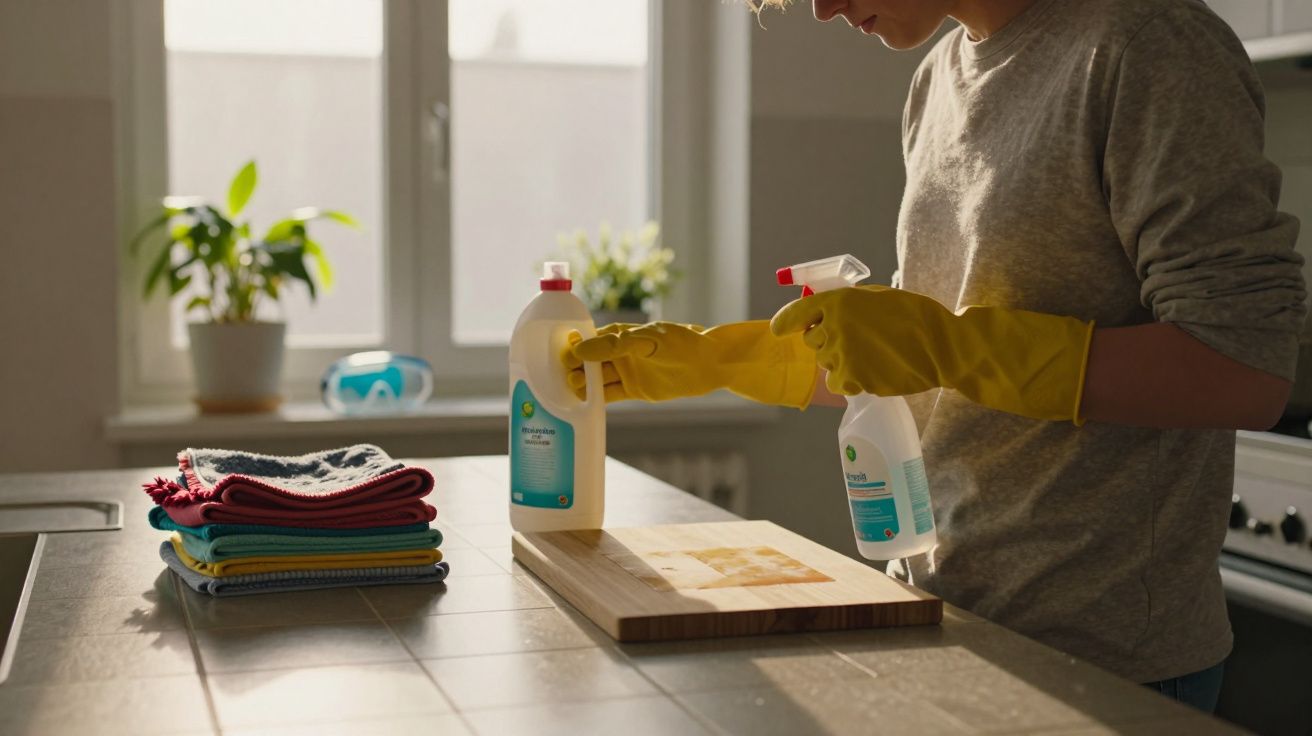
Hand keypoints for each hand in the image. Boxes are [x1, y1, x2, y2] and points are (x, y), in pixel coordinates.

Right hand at [562, 320, 816, 407]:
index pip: (586, 340)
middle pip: (587, 362)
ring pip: (596, 381)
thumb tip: (582, 350)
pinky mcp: (634, 390)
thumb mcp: (650, 340)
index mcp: (620, 334)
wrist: (714, 364)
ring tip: (564, 395)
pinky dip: (595, 402)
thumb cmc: (685, 343)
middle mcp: (619, 352)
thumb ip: (616, 345)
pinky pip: (609, 396)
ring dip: (581, 387)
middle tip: (554, 381)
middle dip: (571, 370)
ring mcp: (626, 371)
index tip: (551, 356)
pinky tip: (580, 407)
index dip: (569, 348)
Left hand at [769, 285, 1094, 422]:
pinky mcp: (854, 379)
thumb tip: (825, 314)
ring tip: (871, 355)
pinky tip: (871, 372)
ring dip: (840, 361)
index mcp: (840, 301)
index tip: (777, 330)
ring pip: (826, 364)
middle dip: (826, 341)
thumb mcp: (878, 298)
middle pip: (813, 341)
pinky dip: (850, 381)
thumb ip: (849, 306)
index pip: (799, 312)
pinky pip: (838, 383)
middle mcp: (835, 326)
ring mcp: (843, 355)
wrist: (943, 346)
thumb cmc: (916, 317)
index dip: (785, 321)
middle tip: (854, 340)